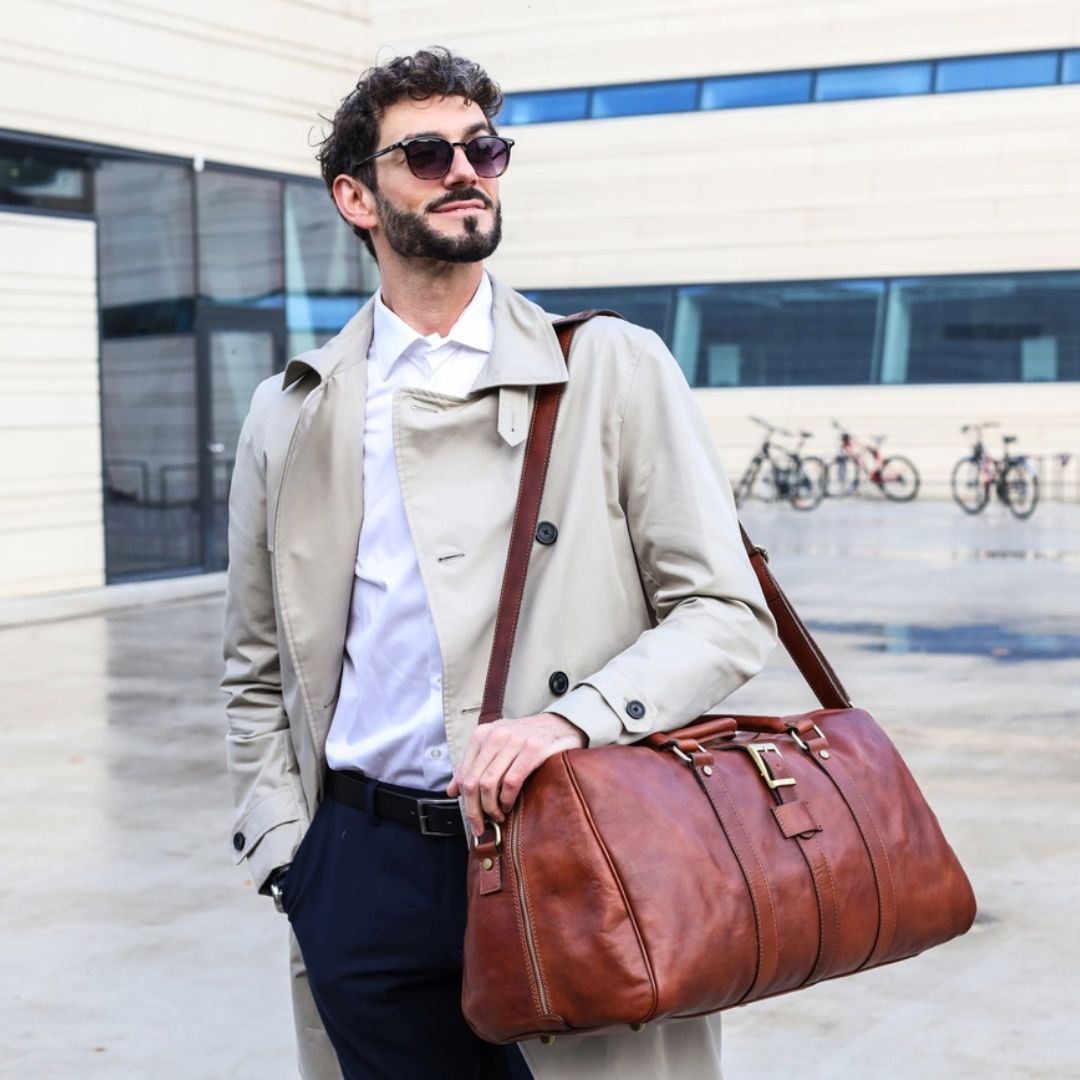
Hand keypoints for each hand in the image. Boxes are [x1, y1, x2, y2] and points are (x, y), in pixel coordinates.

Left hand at [447, 712, 585, 836]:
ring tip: (498, 816)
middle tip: (481, 826)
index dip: (465, 802)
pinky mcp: (533, 749)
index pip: (464, 774)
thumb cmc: (526, 739)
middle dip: (475, 810)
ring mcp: (515, 741)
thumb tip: (451, 791)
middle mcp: (496, 735)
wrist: (560, 724)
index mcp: (483, 734)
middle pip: (473, 781)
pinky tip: (509, 805)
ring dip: (491, 807)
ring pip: (489, 783)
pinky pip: (511, 781)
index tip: (472, 819)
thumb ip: (473, 765)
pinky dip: (507, 799)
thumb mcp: (496, 745)